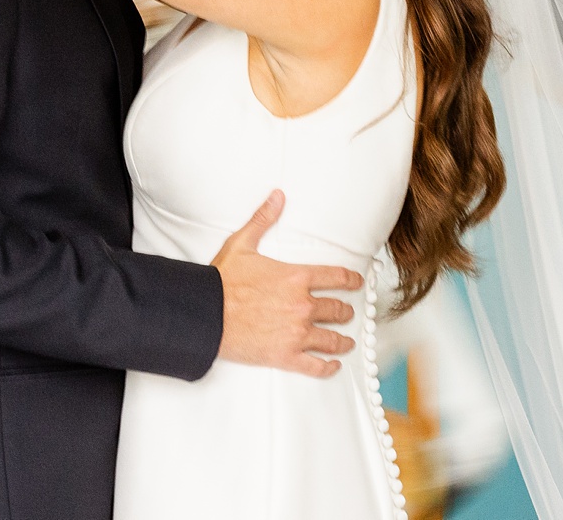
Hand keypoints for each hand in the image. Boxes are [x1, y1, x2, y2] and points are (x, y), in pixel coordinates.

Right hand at [212, 190, 361, 377]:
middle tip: (346, 312)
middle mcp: (302, 305)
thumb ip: (263, 219)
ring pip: (331, 339)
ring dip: (342, 340)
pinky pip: (315, 365)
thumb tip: (278, 196)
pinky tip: (333, 366)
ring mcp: (296, 333)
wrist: (205, 314)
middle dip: (344, 311)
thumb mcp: (242, 243)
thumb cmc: (222, 281)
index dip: (351, 280)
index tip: (357, 283)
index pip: (335, 277)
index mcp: (295, 277)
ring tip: (346, 341)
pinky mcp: (285, 356)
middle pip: (337, 309)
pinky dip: (327, 367)